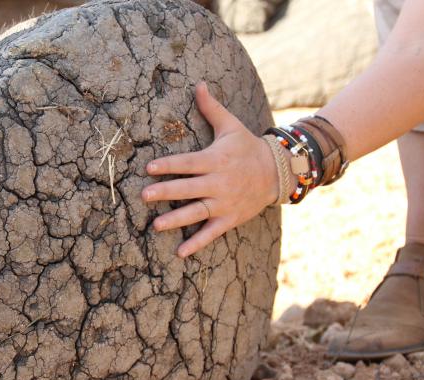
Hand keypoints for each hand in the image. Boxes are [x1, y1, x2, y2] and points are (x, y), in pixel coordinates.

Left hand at [141, 82, 279, 257]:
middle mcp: (219, 183)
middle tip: (144, 196)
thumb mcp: (231, 126)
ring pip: (197, 212)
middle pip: (189, 188)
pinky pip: (212, 232)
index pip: (188, 163)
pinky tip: (180, 252)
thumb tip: (199, 83)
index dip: (169, 165)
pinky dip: (197, 243)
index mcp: (216, 160)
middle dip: (166, 192)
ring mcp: (225, 203)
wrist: (279, 172)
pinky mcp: (230, 218)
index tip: (149, 167)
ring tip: (156, 226)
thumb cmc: (247, 147)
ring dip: (176, 220)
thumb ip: (211, 108)